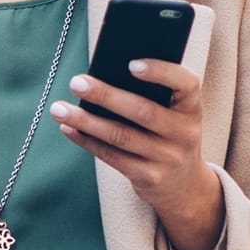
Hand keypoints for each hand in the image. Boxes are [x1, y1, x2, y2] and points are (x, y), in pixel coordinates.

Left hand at [49, 59, 224, 249]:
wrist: (184, 185)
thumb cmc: (168, 132)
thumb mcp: (173, 112)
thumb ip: (151, 93)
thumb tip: (102, 73)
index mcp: (191, 107)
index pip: (186, 84)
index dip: (161, 72)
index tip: (131, 64)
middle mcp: (184, 133)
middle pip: (143, 111)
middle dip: (106, 96)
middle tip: (76, 82)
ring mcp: (168, 158)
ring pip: (121, 136)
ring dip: (86, 121)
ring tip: (59, 109)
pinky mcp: (149, 178)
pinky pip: (112, 157)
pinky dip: (87, 141)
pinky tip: (68, 129)